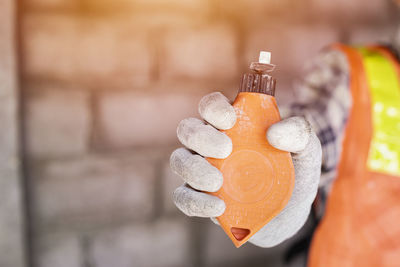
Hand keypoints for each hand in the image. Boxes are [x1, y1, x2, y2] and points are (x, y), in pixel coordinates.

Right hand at [170, 92, 320, 246]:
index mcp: (232, 124)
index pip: (210, 105)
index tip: (230, 119)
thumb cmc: (293, 172)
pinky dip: (195, 201)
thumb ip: (299, 133)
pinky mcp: (200, 198)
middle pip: (187, 130)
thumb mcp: (306, 150)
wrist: (290, 212)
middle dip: (201, 137)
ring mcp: (202, 171)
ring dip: (194, 169)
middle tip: (225, 149)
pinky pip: (183, 197)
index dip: (213, 107)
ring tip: (218, 182)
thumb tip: (274, 133)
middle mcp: (211, 144)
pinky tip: (218, 206)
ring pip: (179, 160)